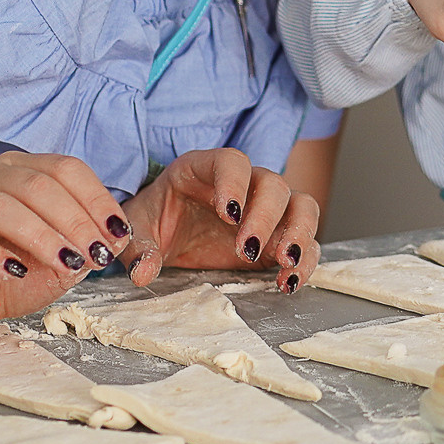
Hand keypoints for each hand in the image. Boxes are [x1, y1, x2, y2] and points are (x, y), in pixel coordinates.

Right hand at [0, 152, 129, 339]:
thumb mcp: (55, 263)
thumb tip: (117, 238)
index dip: (96, 199)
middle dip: (74, 221)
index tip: (118, 234)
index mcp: (18, 171)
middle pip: (35, 184)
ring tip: (66, 264)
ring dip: (41, 236)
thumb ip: (82, 247)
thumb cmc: (5, 276)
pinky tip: (14, 272)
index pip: (64, 169)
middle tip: (97, 254)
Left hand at [121, 149, 323, 292]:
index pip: (231, 162)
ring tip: (284, 262)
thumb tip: (144, 272)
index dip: (234, 183)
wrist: (167, 236)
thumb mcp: (138, 231)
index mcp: (204, 170)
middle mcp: (244, 184)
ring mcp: (266, 209)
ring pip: (302, 206)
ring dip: (299, 233)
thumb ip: (138, 249)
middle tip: (247, 249)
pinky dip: (305, 260)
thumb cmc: (155, 222)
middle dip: (265, 216)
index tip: (228, 213)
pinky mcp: (278, 237)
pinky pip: (306, 241)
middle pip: (273, 184)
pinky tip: (288, 282)